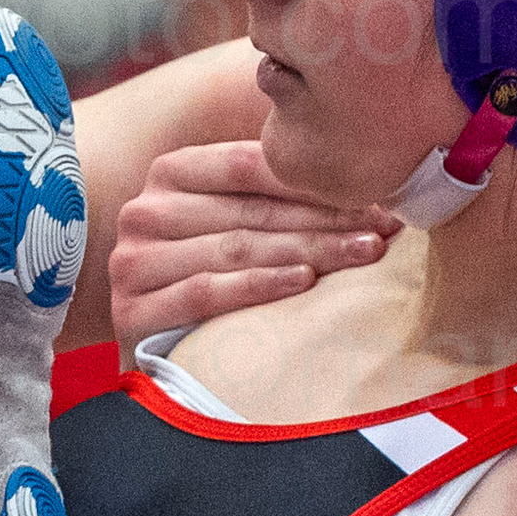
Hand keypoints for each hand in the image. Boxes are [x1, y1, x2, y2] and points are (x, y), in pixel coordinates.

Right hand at [107, 140, 392, 342]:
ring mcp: (133, 263)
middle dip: (325, 219)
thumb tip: (355, 164)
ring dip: (308, 250)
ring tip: (363, 254)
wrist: (153, 351)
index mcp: (170, 174)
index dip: (314, 179)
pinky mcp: (131, 311)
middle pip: (250, 211)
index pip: (247, 165)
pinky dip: (259, 286)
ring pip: (236, 248)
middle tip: (384, 230)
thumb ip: (267, 191)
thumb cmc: (206, 276)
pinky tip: (304, 282)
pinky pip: (206, 292)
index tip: (377, 196)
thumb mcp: (229, 221)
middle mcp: (145, 212)